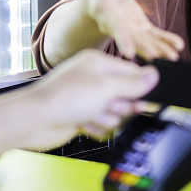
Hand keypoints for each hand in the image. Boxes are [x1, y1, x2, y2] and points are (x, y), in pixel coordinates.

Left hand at [21, 49, 158, 149]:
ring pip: (115, 112)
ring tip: (92, 116)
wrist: (35, 121)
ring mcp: (87, 98)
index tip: (144, 101)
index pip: (132, 72)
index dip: (140, 88)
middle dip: (121, 106)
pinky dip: (97, 127)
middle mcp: (93, 78)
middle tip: (112, 107)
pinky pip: (102, 123)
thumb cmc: (64, 98)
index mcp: (98, 63)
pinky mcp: (82, 115)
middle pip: (125, 94)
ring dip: (107, 118)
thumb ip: (133, 84)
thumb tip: (154, 75)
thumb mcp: (106, 87)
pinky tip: (84, 124)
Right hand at [82, 0, 184, 60]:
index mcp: (107, 13)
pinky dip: (166, 40)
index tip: (128, 53)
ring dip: (159, 49)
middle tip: (155, 56)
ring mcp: (131, 29)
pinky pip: (155, 36)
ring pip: (146, 41)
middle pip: (132, 39)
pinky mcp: (142, 28)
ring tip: (173, 57)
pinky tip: (179, 45)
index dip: (122, 39)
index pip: (115, 27)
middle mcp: (119, 27)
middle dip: (144, 48)